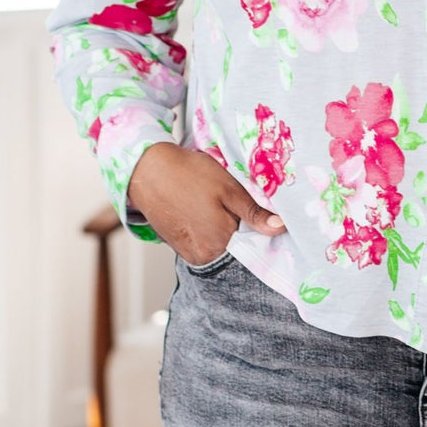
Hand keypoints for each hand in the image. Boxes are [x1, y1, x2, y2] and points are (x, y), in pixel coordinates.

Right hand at [126, 142, 283, 261]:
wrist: (146, 169)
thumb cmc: (187, 174)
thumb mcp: (228, 188)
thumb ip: (254, 213)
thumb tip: (280, 228)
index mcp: (220, 243)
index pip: (254, 246)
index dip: (259, 229)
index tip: (259, 213)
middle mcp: (204, 256)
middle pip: (236, 248)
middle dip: (241, 231)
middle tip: (233, 205)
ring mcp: (189, 254)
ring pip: (220, 246)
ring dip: (224, 231)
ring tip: (215, 207)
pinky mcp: (179, 247)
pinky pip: (204, 244)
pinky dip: (208, 232)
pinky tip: (203, 212)